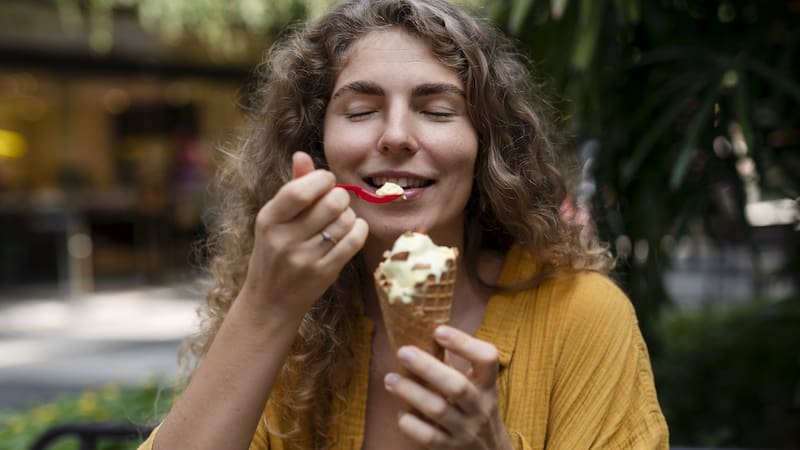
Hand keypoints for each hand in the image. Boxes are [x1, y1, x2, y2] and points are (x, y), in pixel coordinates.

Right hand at [240, 151, 368, 321]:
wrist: (270, 302)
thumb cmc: (274, 253)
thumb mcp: (274, 220)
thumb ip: (291, 187)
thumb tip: (302, 154)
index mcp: (268, 220)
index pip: (300, 190)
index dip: (322, 179)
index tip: (327, 181)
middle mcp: (284, 240)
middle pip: (331, 203)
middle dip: (340, 197)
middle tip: (336, 202)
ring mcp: (304, 259)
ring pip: (346, 221)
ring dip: (349, 215)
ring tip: (340, 220)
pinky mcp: (323, 273)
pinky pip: (354, 241)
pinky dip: (359, 231)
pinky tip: (352, 231)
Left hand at [383, 325, 512, 449]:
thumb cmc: (476, 409)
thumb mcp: (477, 387)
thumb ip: (454, 365)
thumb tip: (420, 333)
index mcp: (487, 384)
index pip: (487, 358)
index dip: (464, 343)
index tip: (438, 330)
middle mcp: (480, 406)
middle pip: (457, 386)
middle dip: (427, 368)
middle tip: (402, 352)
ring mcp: (466, 430)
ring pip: (439, 410)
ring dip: (411, 392)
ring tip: (390, 379)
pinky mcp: (451, 448)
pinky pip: (428, 437)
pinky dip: (411, 424)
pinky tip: (401, 414)